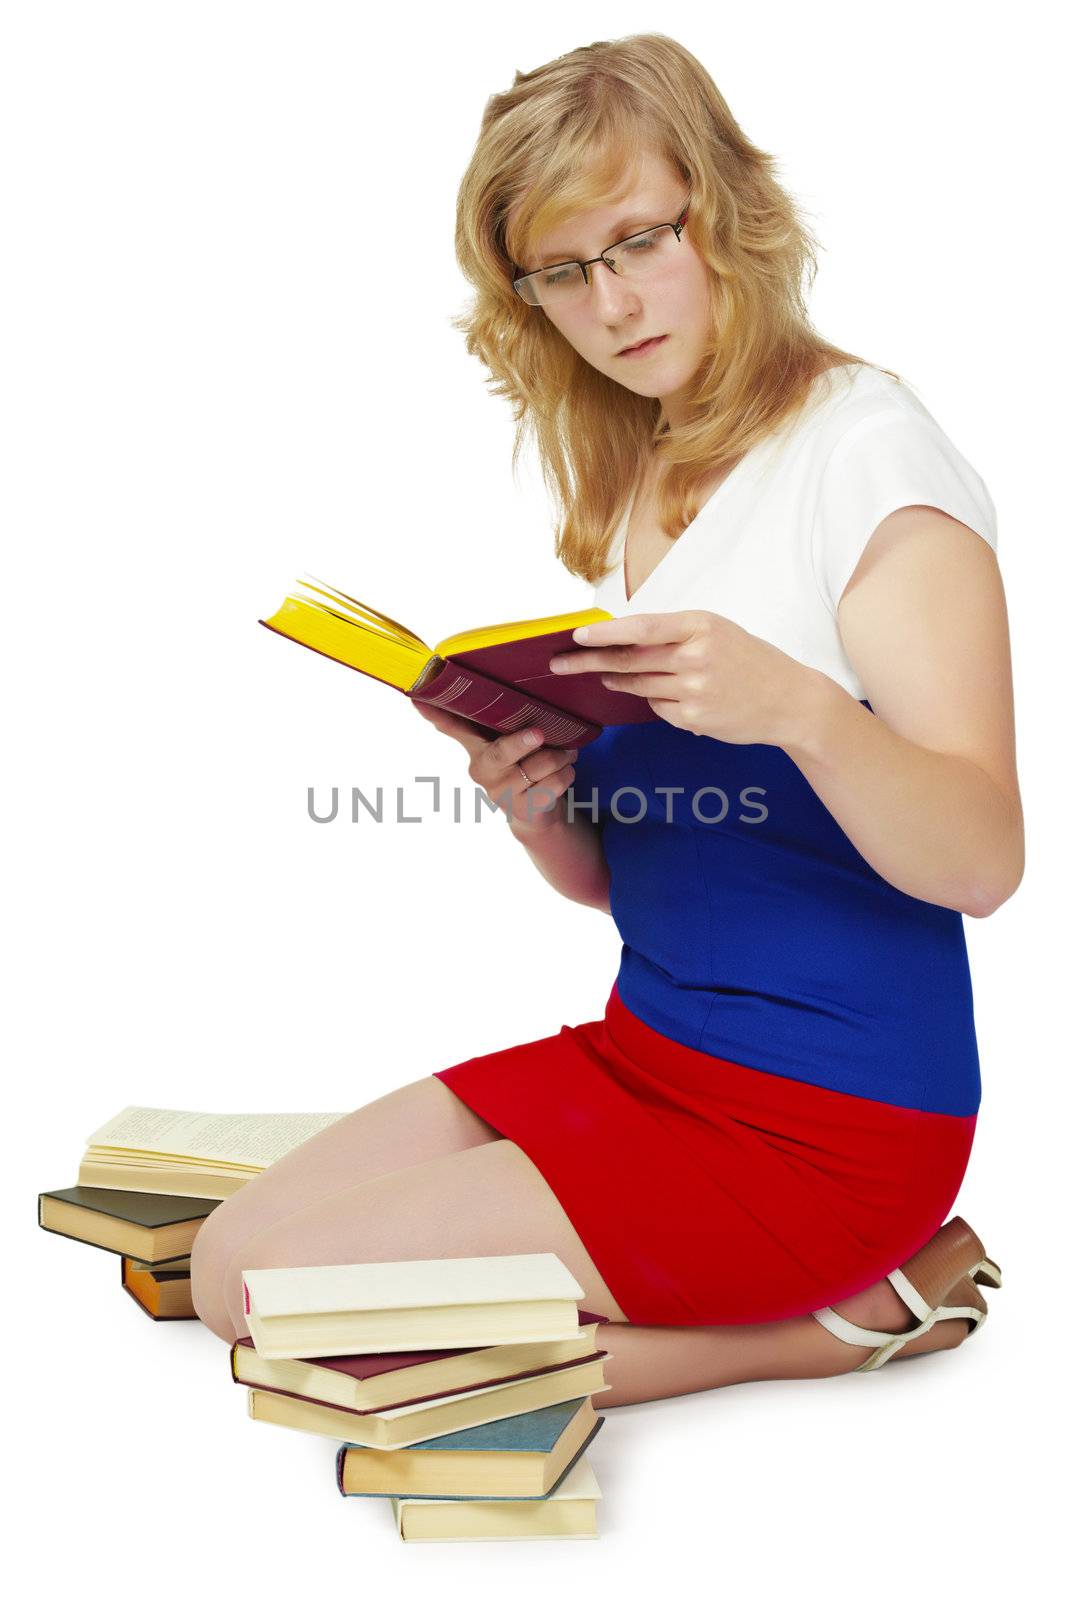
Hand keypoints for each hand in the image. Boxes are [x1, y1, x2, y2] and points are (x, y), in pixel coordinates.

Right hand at [411, 701, 579, 832]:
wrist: (534, 812)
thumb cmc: (520, 765)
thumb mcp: (506, 742)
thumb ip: (494, 718)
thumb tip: (479, 686)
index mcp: (476, 748)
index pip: (452, 726)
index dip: (436, 713)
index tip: (417, 697)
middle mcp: (483, 770)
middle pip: (501, 752)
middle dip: (522, 742)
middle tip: (539, 734)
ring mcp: (502, 793)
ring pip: (539, 766)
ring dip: (561, 756)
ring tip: (567, 751)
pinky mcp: (524, 808)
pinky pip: (554, 784)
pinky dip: (566, 774)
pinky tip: (565, 771)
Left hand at [548, 610, 815, 746]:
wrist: (790, 701)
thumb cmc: (751, 661)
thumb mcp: (717, 631)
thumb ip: (674, 633)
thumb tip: (623, 638)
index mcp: (700, 625)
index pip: (640, 628)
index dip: (604, 633)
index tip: (576, 635)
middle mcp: (695, 656)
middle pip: (629, 660)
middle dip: (589, 661)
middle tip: (560, 663)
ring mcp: (694, 689)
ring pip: (640, 686)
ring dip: (617, 681)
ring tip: (604, 676)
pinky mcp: (694, 717)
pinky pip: (658, 708)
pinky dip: (656, 701)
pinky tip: (672, 696)